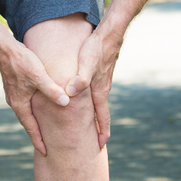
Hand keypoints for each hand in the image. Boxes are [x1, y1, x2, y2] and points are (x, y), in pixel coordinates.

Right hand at [0, 42, 69, 155]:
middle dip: (36, 134)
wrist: (4, 48)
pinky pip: (24, 103)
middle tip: (45, 146)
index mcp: (20, 104)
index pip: (31, 128)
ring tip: (43, 129)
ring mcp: (13, 94)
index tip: (45, 152)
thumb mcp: (39, 76)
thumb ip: (52, 90)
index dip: (38, 140)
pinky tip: (37, 107)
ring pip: (25, 112)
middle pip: (27, 122)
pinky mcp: (14, 86)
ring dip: (33, 122)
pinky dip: (31, 110)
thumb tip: (65, 103)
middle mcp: (15, 102)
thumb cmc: (22, 61)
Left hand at [64, 28, 121, 149]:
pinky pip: (97, 92)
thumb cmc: (96, 48)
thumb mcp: (86, 63)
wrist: (110, 34)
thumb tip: (71, 94)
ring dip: (97, 115)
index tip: (100, 145)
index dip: (102, 132)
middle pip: (102, 113)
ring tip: (92, 125)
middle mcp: (103, 88)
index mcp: (100, 91)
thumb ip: (80, 79)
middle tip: (97, 142)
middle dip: (100, 128)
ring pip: (99, 103)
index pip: (102, 117)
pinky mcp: (101, 73)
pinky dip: (94, 102)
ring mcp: (103, 81)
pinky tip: (88, 99)